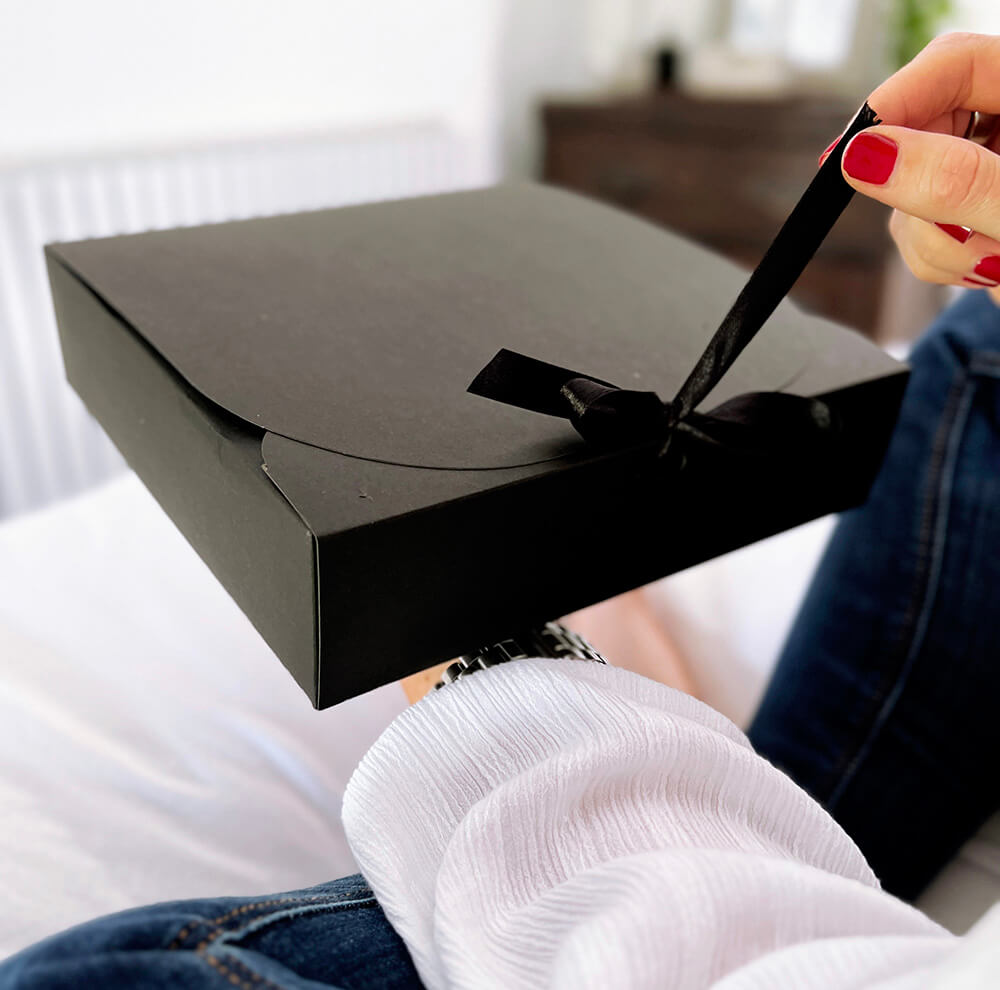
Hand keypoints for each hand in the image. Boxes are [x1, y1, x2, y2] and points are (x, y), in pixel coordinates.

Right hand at [822, 33, 999, 303]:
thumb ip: (955, 182)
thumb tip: (865, 155)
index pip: (954, 65)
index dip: (894, 105)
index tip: (850, 156)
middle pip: (922, 134)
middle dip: (923, 196)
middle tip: (955, 231)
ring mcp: (992, 172)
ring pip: (915, 196)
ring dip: (940, 243)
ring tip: (998, 264)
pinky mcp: (977, 215)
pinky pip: (927, 234)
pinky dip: (948, 262)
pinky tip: (994, 269)